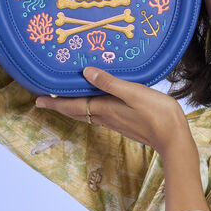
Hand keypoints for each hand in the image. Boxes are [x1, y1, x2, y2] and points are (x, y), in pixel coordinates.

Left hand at [34, 67, 188, 155]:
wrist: (174, 138)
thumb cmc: (157, 113)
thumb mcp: (134, 92)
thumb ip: (110, 82)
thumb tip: (86, 72)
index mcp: (105, 108)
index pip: (73, 105)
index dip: (54, 102)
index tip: (37, 100)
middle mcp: (106, 117)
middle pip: (76, 112)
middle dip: (59, 106)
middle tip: (44, 101)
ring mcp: (116, 122)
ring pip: (87, 114)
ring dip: (72, 108)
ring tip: (63, 101)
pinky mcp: (125, 123)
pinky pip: (99, 115)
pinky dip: (88, 109)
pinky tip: (94, 104)